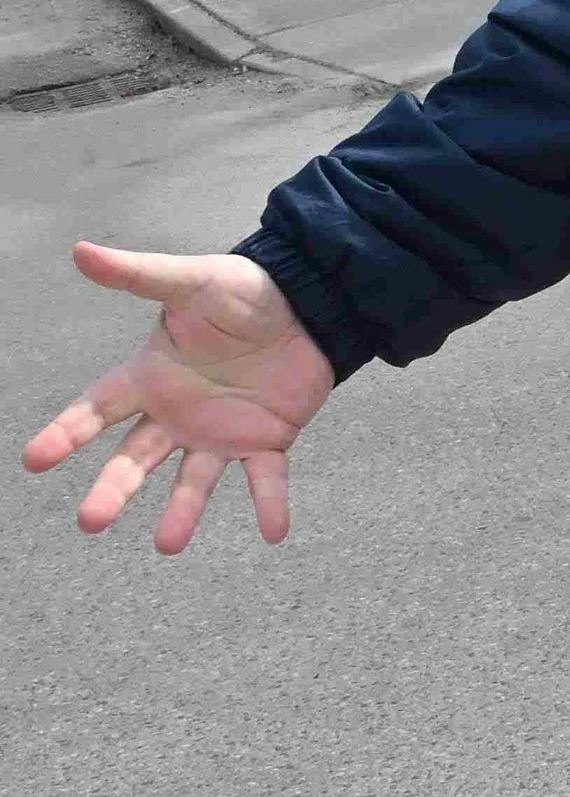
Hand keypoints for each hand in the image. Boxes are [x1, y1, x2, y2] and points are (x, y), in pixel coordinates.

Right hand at [21, 245, 334, 551]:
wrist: (307, 301)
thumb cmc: (242, 289)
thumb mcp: (189, 281)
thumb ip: (137, 275)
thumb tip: (80, 251)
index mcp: (151, 376)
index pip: (97, 409)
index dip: (67, 433)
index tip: (35, 459)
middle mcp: (177, 412)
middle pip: (134, 458)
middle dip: (112, 488)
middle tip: (91, 521)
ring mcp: (220, 431)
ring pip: (193, 481)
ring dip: (181, 513)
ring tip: (168, 545)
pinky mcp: (266, 440)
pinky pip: (266, 479)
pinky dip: (270, 505)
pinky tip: (274, 533)